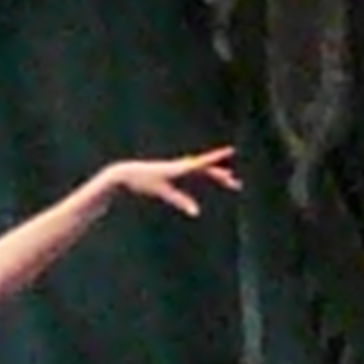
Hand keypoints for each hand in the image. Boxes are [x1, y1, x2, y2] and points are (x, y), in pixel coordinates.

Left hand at [97, 148, 241, 217]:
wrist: (125, 173)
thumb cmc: (143, 181)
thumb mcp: (162, 192)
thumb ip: (180, 201)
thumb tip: (197, 212)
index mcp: (179, 168)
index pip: (204, 162)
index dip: (218, 157)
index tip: (231, 150)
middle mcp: (180, 166)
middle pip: (207, 169)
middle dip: (222, 176)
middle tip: (237, 184)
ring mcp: (177, 168)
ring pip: (202, 170)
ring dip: (216, 175)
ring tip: (230, 181)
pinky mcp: (172, 173)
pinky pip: (194, 173)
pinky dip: (205, 175)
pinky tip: (208, 176)